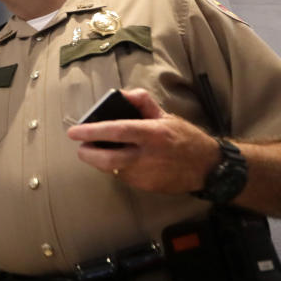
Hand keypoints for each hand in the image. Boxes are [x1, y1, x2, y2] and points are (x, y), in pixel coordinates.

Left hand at [66, 88, 219, 194]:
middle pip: (107, 159)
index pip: (117, 131)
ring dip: (101, 161)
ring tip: (101, 151)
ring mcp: (146, 174)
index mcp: (152, 133)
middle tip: (81, 148)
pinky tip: (122, 161)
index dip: (93, 131)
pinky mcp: (146, 187)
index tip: (74, 132)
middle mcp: (147, 155)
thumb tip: (122, 94)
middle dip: (88, 154)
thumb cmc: (184, 138)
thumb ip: (143, 102)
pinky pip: (124, 177)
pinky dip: (117, 168)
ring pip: (112, 169)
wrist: (206, 167)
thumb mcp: (166, 115)